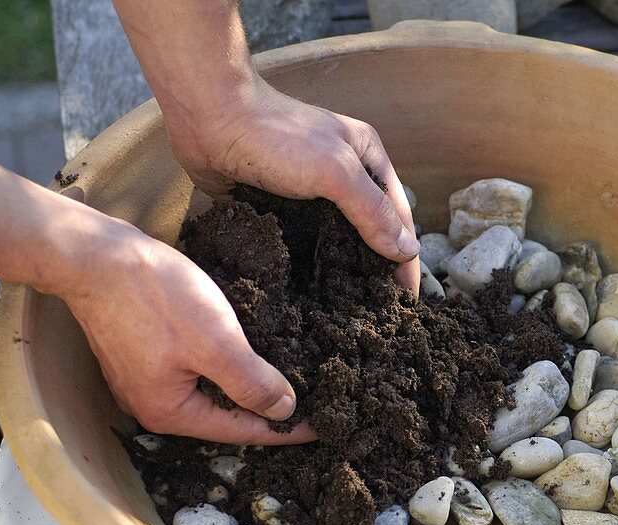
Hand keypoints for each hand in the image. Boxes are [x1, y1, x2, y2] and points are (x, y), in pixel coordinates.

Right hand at [61, 221, 315, 444]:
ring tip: (289, 379)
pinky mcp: (144, 351)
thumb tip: (283, 412)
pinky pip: (197, 367)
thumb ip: (252, 383)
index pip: (244, 430)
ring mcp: (145, 378)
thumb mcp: (216, 343)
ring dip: (248, 384)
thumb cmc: (153, 297)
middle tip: (313, 405)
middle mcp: (155, 405)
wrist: (95, 254)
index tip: (324, 427)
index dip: (288, 429)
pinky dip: (226, 363)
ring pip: (212, 389)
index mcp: (171, 413)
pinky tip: (249, 351)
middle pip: (226, 415)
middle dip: (269, 409)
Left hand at [166, 77, 420, 292]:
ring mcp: (311, 191)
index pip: (398, 217)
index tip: (406, 301)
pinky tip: (311, 290)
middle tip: (380, 314)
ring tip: (349, 310)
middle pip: (371, 229)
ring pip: (337, 237)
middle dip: (378, 267)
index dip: (405, 258)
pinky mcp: (279, 205)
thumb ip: (373, 212)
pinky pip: (304, 240)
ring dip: (345, 269)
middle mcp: (344, 175)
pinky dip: (310, 263)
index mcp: (368, 159)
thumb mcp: (337, 172)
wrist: (210, 117)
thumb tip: (407, 251)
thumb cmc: (278, 137)